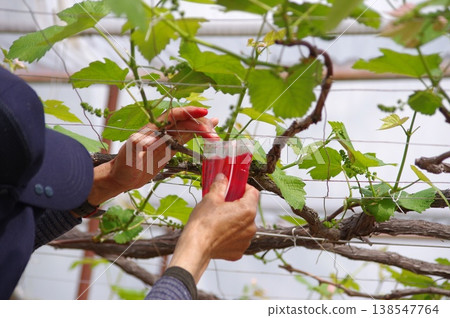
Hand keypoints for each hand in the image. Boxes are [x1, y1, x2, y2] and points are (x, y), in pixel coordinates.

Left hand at [88, 106, 218, 204]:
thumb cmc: (124, 166)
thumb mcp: (129, 155)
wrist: (122, 177)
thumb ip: (137, 144)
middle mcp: (162, 131)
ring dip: (203, 130)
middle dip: (201, 125)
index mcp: (154, 128)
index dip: (189, 112)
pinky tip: (210, 133)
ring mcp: (168, 139)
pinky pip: (187, 138)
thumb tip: (149, 139)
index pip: (174, 115)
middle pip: (185, 122)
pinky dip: (199, 135)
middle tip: (214, 135)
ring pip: (189, 129)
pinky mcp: (171, 149)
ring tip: (216, 135)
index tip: (204, 112)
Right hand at [168, 174, 258, 282]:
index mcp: (248, 210)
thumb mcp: (211, 198)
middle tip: (222, 203)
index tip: (234, 187)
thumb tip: (223, 178)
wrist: (195, 247)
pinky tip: (219, 232)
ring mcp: (246, 240)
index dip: (243, 187)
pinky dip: (231, 234)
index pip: (253, 192)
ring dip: (235, 220)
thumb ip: (220, 185)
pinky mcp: (239, 250)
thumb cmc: (203, 224)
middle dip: (237, 204)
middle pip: (248, 209)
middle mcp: (251, 226)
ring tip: (219, 219)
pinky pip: (238, 238)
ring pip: (244, 224)